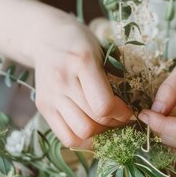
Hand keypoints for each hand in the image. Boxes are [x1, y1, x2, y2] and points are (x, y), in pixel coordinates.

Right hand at [32, 12, 132, 147]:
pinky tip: (92, 129)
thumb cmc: (80, 42)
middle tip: (122, 119)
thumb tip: (132, 110)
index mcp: (81, 61)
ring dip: (99, 134)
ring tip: (107, 123)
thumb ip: (114, 77)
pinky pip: (66, 137)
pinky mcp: (43, 107)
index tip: (131, 111)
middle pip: (93, 122)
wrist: (44, 37)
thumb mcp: (102, 50)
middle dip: (114, 125)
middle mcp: (62, 81)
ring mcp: (50, 96)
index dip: (122, 114)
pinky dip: (83, 139)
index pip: (104, 106)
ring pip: (80, 133)